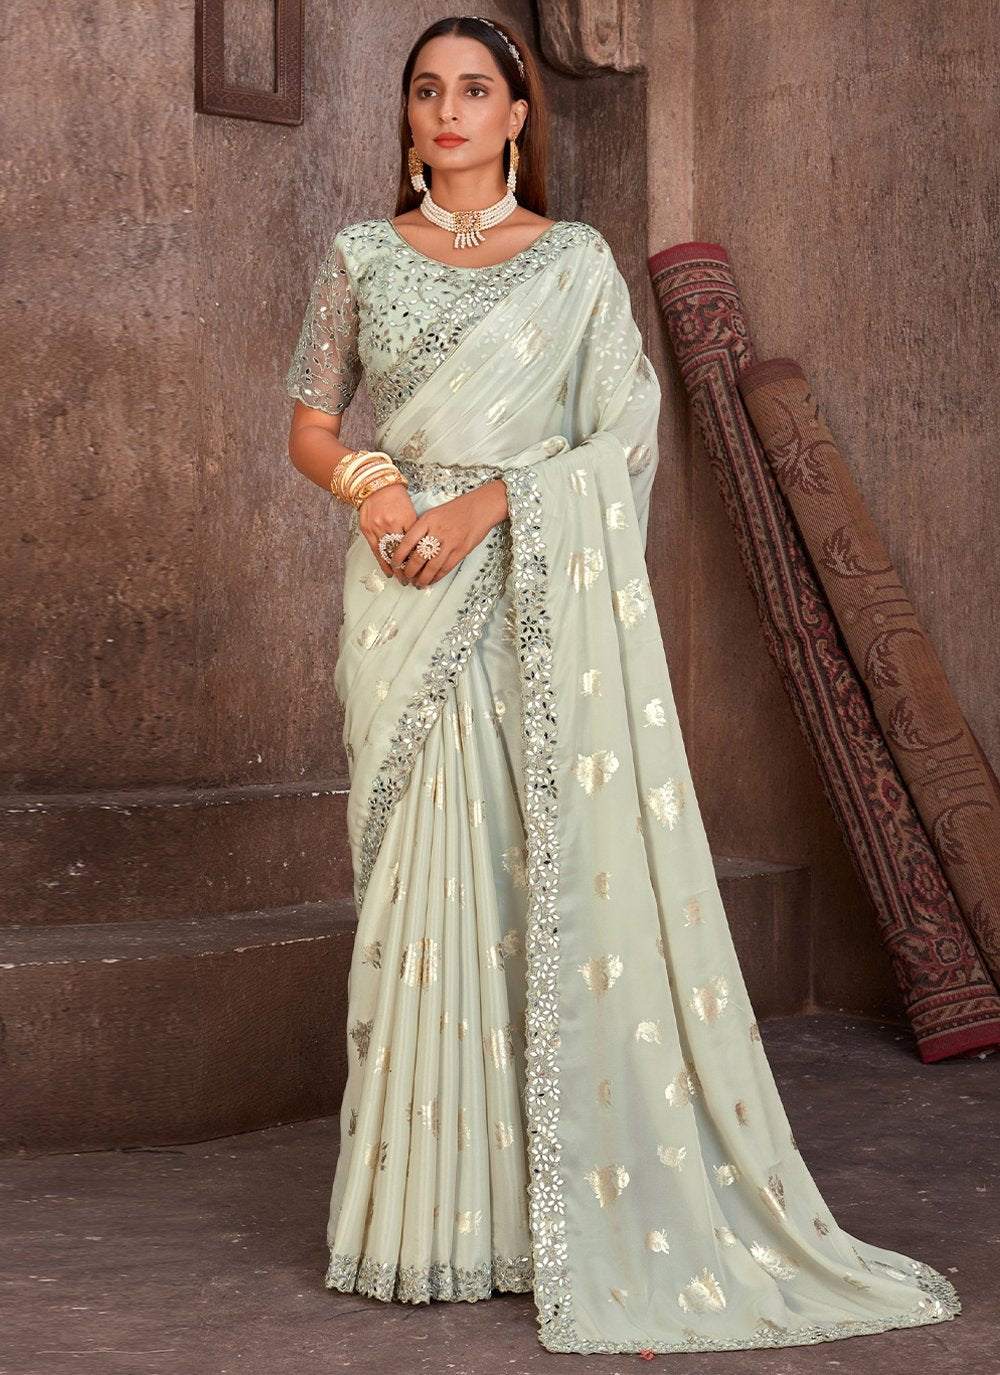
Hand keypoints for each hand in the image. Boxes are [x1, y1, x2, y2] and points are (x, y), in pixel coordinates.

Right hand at [357, 480, 419, 581]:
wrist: (374, 485)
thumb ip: (415, 528)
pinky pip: (376, 551)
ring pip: (389, 553)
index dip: (420, 558)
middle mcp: (392, 523)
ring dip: (396, 569)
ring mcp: (378, 527)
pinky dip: (383, 563)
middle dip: (409, 567)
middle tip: (415, 580)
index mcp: (406, 517)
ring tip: (402, 579)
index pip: (415, 543)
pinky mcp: (367, 530)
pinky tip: (389, 572)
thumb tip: (420, 547)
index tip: (425, 568)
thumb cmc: (395, 496)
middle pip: (403, 551)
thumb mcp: (410, 509)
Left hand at [366, 478, 508, 588]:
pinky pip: (446, 568)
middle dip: (409, 571)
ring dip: (422, 578)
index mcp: (427, 520)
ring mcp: (450, 542)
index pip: (407, 541)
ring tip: (417, 583)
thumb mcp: (434, 513)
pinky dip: (437, 577)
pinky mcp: (462, 550)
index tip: (393, 564)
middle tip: (406, 577)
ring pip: (432, 567)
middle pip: (418, 557)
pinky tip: (431, 580)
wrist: (480, 507)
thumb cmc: (456, 510)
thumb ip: (421, 528)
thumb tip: (408, 547)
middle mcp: (437, 531)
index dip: (398, 555)